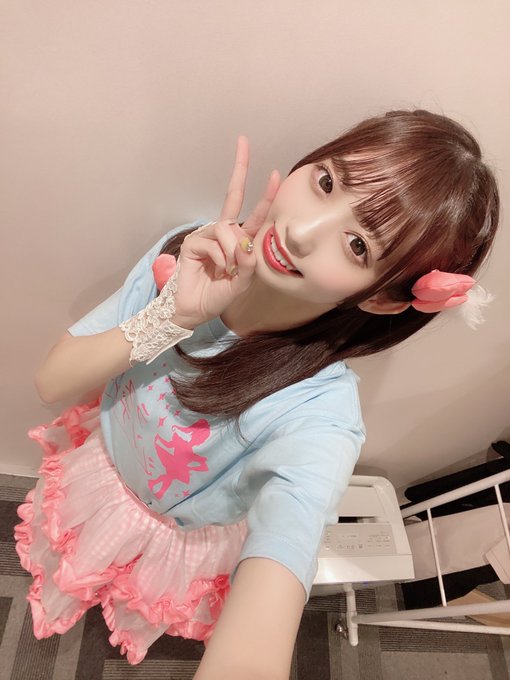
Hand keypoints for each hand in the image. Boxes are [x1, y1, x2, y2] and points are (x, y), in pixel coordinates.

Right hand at [170, 137, 279, 328]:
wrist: (194, 310)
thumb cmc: (218, 296)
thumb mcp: (242, 282)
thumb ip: (248, 264)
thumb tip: (245, 243)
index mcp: (240, 242)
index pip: (254, 214)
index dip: (265, 194)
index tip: (276, 173)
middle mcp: (224, 233)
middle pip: (233, 195)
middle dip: (240, 169)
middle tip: (243, 141)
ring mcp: (207, 235)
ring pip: (227, 229)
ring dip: (232, 251)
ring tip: (226, 270)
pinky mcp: (193, 241)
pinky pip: (213, 241)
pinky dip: (220, 257)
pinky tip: (216, 269)